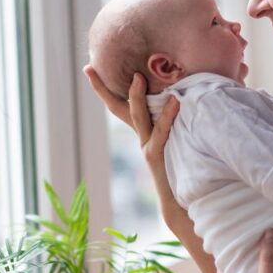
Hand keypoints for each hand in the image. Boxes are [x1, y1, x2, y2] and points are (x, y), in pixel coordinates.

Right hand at [82, 66, 181, 222]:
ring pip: (137, 116)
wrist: (178, 203)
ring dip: (136, 96)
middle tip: (88, 68)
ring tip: (138, 77)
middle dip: (103, 88)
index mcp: (144, 132)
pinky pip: (162, 131)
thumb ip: (175, 122)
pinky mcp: (157, 155)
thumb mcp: (176, 141)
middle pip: (119, 107)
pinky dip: (168, 115)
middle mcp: (142, 137)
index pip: (121, 105)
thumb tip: (183, 93)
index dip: (103, 88)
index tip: (88, 69)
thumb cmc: (182, 170)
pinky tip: (175, 100)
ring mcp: (147, 146)